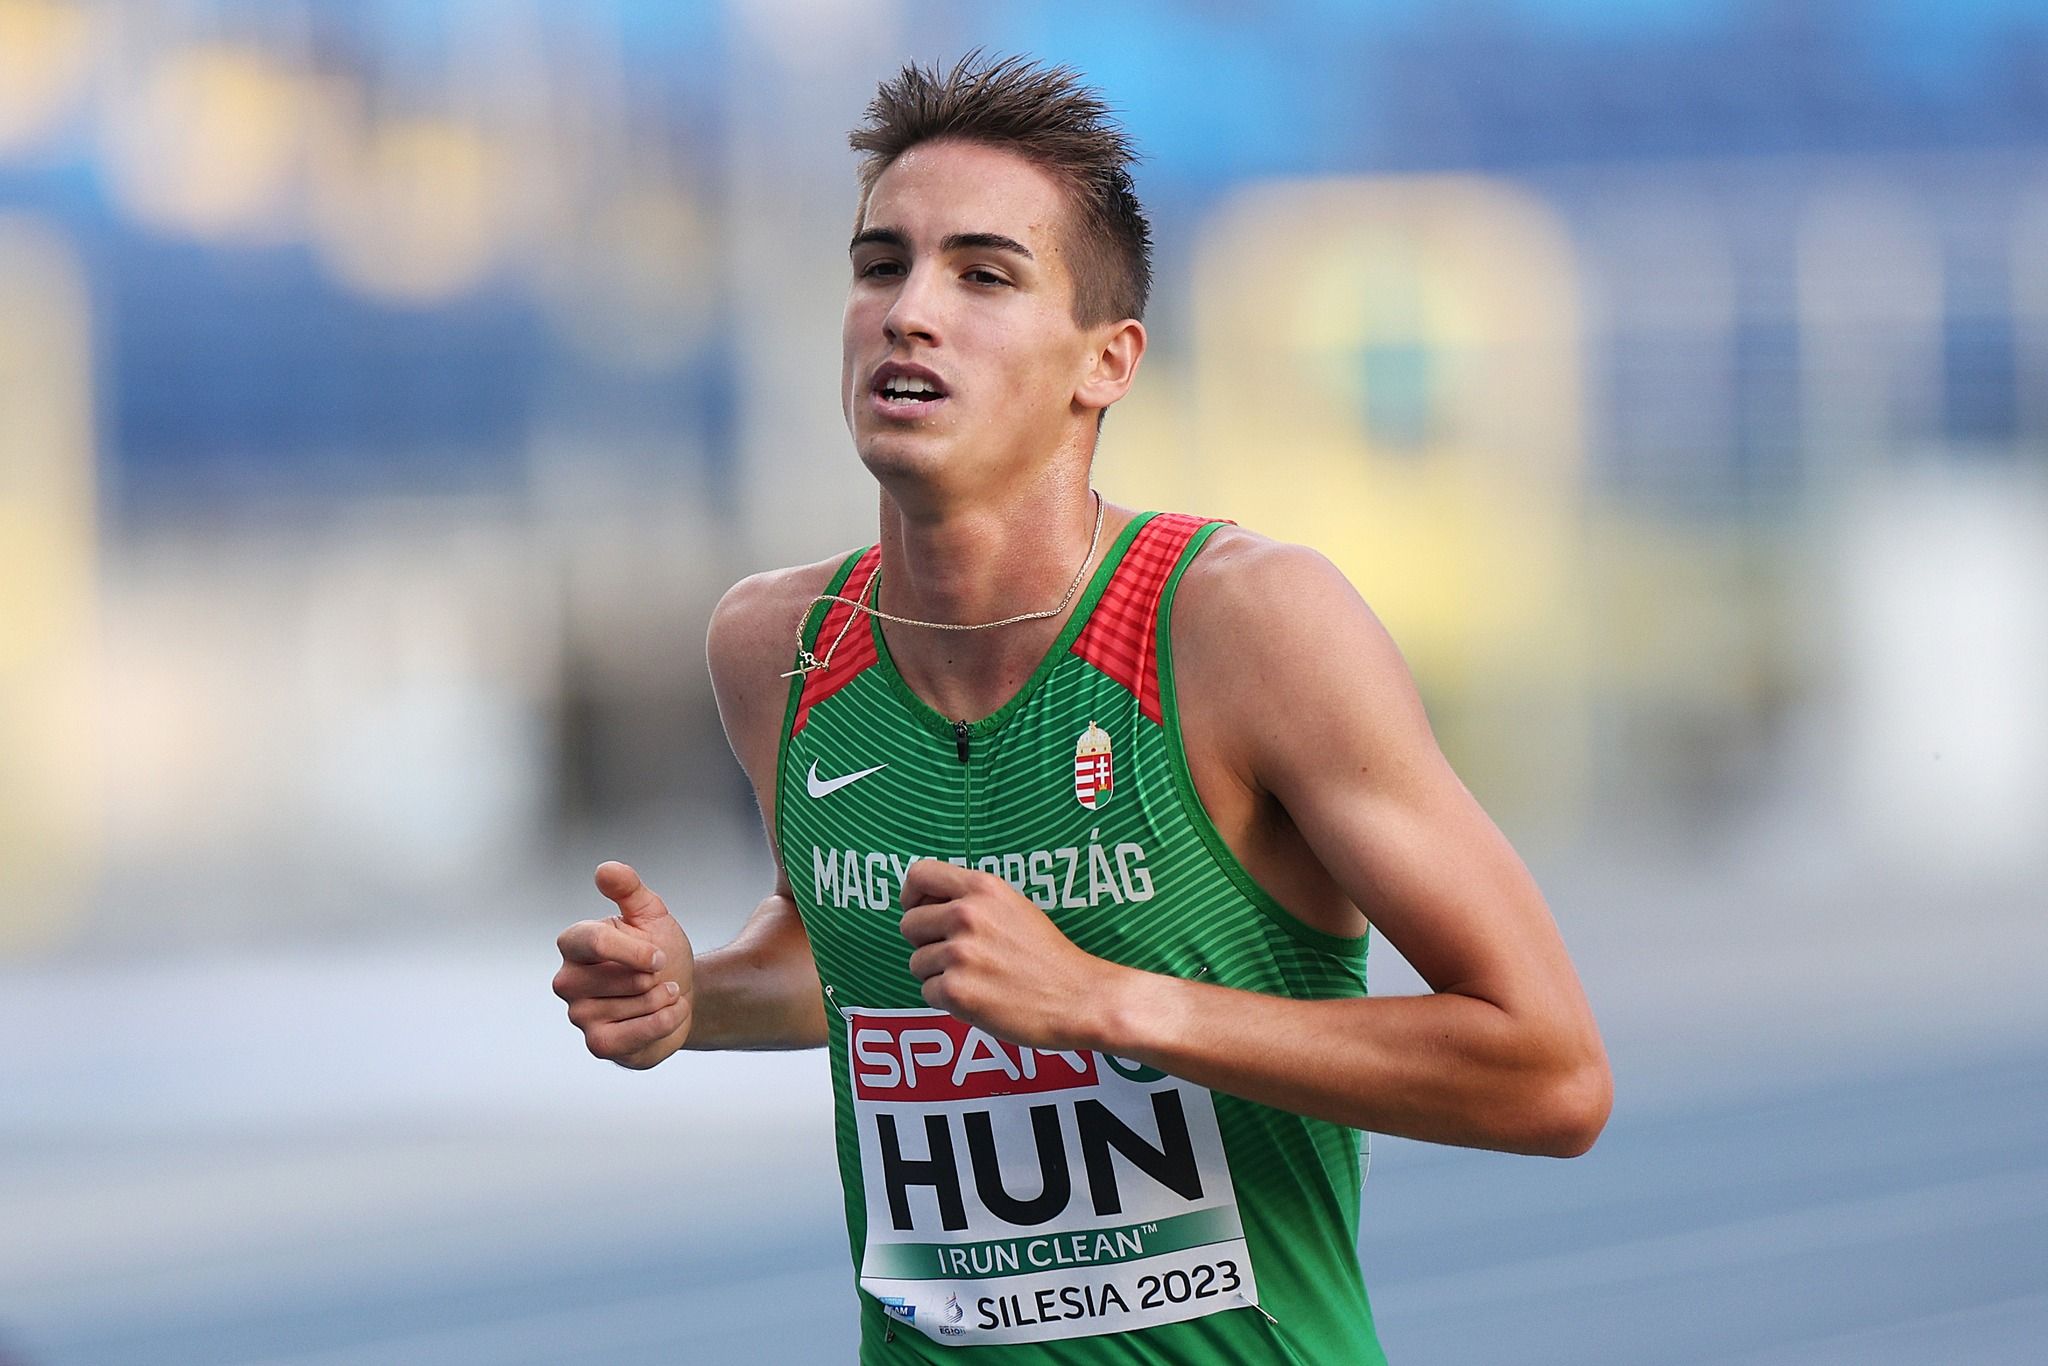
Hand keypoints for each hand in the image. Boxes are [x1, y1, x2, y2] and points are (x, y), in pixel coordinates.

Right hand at [554, 861, 694, 1068]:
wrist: (679, 993)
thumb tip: (605, 869)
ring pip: (630, 1007)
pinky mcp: (598, 1044)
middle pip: (617, 979)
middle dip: (653, 978)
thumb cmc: (659, 953)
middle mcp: (568, 980)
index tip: (660, 956)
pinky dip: (661, 1023)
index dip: (636, 951)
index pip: (593, 942)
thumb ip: (628, 889)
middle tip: (659, 976)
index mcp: (575, 944)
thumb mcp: (650, 914)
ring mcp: (579, 1014)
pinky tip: (670, 1013)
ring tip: (665, 993)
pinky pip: (631, 1036)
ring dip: (662, 999)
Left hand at [899, 859, 1121, 1052]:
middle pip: (909, 924)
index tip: (920, 910)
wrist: (1079, 998)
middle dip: (925, 943)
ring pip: (917, 963)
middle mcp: (966, 915)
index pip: (919, 875)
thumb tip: (928, 905)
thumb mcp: (1014, 907)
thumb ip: (973, 901)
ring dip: (938, 975)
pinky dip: (948, 1001)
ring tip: (976, 979)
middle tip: (956, 956)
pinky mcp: (956, 990)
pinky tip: (979, 998)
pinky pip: (928, 993)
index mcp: (982, 888)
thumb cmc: (1049, 957)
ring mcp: (959, 953)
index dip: (912, 896)